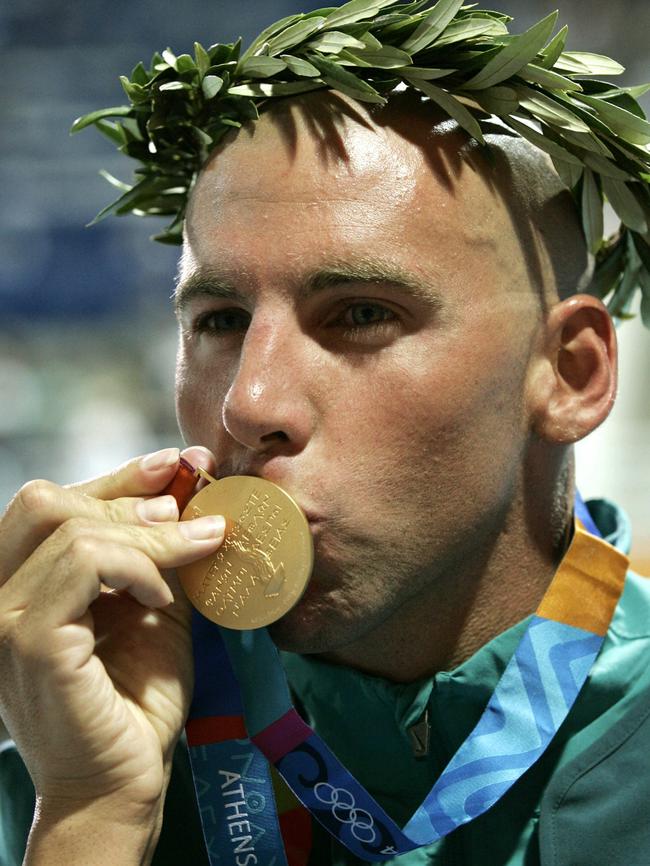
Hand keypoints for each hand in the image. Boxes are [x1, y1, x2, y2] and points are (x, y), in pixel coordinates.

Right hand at [0, 447, 223, 825]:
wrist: (123, 782)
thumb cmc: (136, 700)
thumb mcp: (150, 608)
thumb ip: (155, 554)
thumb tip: (181, 489)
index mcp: (20, 584)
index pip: (51, 504)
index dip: (115, 477)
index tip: (173, 462)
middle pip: (46, 501)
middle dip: (127, 496)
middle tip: (187, 510)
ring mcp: (4, 619)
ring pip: (72, 528)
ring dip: (148, 533)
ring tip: (193, 551)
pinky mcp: (30, 641)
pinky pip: (85, 565)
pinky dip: (135, 565)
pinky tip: (160, 596)